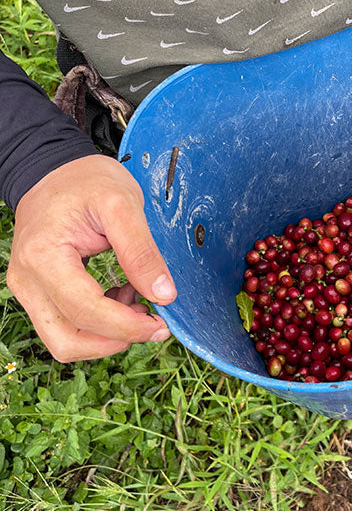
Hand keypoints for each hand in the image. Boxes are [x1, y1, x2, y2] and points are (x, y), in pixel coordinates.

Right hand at [7, 155, 176, 361]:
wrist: (58, 170)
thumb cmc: (87, 181)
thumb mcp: (122, 204)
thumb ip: (141, 251)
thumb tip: (164, 294)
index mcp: (43, 256)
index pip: (84, 311)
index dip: (126, 326)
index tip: (161, 324)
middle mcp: (27, 280)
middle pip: (68, 338)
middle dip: (117, 339)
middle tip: (155, 323)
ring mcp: (29, 289)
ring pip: (64, 340)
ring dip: (106, 335)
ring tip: (138, 303)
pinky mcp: (39, 292)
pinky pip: (65, 325)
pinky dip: (98, 324)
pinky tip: (122, 297)